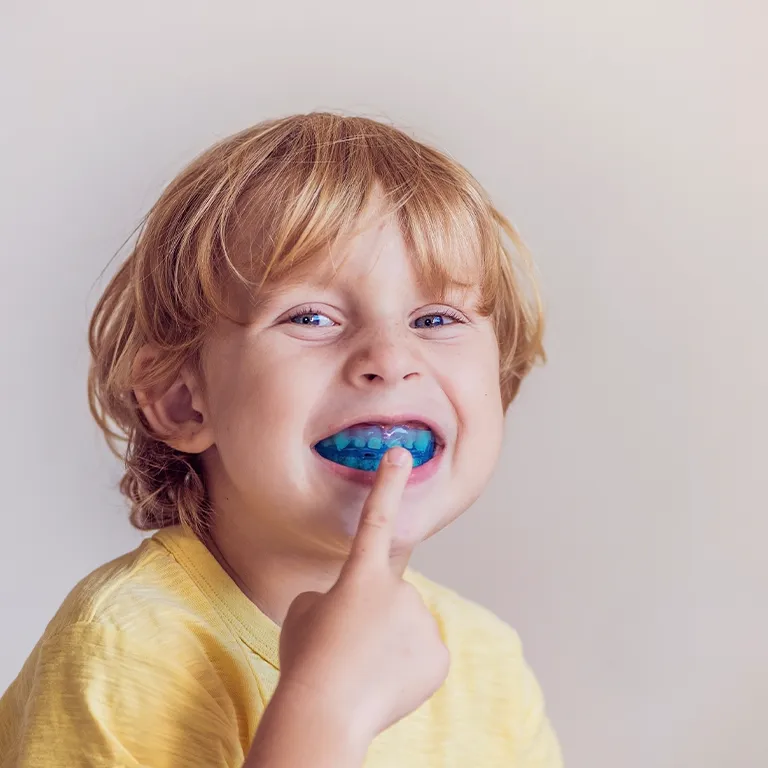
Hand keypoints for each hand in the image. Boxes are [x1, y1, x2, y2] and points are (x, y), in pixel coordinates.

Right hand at [277, 447, 449, 745]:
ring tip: (364, 667)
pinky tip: (386, 683)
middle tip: (350, 645)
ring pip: (407, 623)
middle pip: (389, 594)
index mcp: (361, 575)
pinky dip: (408, 665)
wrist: (326, 715)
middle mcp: (400, 591)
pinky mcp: (439, 656)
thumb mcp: (306, 614)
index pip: (376, 518)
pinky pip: (423, 652)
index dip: (388, 483)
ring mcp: (423, 622)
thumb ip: (335, 595)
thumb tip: (356, 604)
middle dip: (374, 613)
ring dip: (390, 640)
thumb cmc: (307, 660)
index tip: (401, 452)